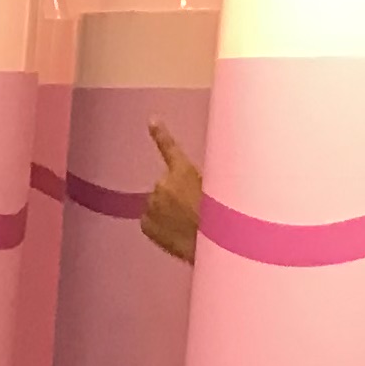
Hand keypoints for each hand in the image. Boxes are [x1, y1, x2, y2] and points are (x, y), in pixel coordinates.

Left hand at [140, 124, 202, 263]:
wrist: (210, 245)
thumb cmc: (219, 219)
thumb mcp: (215, 190)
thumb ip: (197, 181)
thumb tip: (190, 186)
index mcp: (182, 172)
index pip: (170, 148)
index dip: (161, 134)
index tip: (152, 120)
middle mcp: (162, 184)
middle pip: (165, 185)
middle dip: (175, 195)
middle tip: (193, 210)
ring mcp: (151, 204)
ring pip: (158, 204)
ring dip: (168, 210)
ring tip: (187, 223)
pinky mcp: (145, 223)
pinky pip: (151, 220)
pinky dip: (160, 225)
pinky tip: (175, 232)